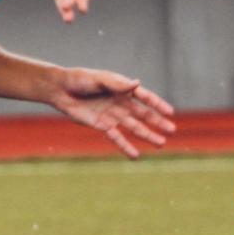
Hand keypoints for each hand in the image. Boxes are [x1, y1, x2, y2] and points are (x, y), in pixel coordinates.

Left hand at [52, 67, 175, 159]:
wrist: (61, 90)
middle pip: (143, 114)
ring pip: (134, 127)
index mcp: (123, 88)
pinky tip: (136, 155)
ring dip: (147, 135)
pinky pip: (117, 138)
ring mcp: (113, 115)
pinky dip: (126, 146)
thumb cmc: (81, 79)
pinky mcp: (102, 126)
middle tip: (172, 131)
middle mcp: (121, 103)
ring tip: (160, 144)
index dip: (158, 104)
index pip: (145, 97)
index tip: (170, 112)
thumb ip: (118, 84)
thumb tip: (137, 84)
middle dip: (157, 122)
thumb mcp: (100, 79)